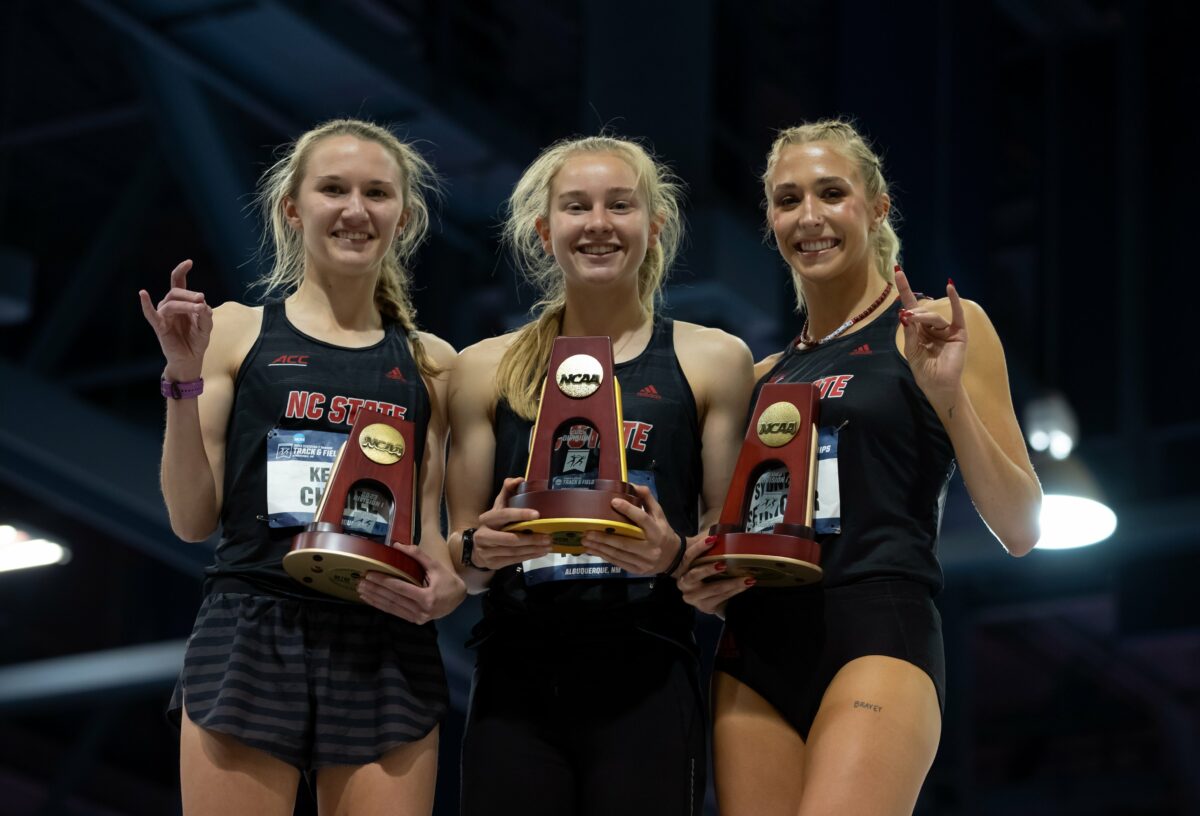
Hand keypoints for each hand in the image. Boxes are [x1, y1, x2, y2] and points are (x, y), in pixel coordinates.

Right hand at [138, 259, 212, 379]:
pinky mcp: (159, 326)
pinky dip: (146, 304)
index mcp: (182, 303)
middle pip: (176, 292)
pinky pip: (150, 314)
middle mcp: (171, 307)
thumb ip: (206, 317)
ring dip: (186, 304)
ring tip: (199, 308)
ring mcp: (164, 316)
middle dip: (190, 294)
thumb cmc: (197, 341)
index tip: (189, 262)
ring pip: (171, 303)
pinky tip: (142, 294)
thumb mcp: (206, 328)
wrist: (190, 359)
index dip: (181, 271)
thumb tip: (204, 306)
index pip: (178, 283)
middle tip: (202, 299)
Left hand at [357, 543, 465, 623]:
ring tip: (361, 591)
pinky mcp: (415, 620)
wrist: (458, 598)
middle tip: (360, 581)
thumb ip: (417, 555)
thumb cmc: (448, 580)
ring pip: (391, 608)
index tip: (369, 574)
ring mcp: (418, 618)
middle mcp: (421, 611)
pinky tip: (372, 600)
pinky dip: (382, 606)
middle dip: (375, 590)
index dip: (383, 581)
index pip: (400, 588)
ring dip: (375, 599)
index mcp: (427, 597)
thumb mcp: (435, 565)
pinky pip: (395, 612)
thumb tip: (397, 545)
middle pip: (393, 599)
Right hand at [469, 477, 552, 569]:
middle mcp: (484, 535)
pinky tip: (540, 552)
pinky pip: (513, 560)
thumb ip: (507, 492)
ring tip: (548, 545)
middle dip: (531, 538)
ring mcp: (487, 551)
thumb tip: (518, 480)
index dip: (520, 514)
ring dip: (533, 549)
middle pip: (510, 538)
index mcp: (487, 519)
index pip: (504, 515)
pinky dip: (529, 556)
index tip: (537, 514)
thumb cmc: (493, 524)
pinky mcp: (493, 563)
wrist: (477, 548)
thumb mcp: (498, 507)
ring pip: (513, 551)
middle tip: (548, 536)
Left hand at [581, 484, 676, 574]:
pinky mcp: (637, 570)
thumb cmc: (663, 532)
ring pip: (618, 554)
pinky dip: (604, 556)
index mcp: (657, 531)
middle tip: (588, 530)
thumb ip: (647, 499)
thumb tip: (632, 485)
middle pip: (625, 542)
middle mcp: (650, 548)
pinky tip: (592, 550)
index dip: (628, 510)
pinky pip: (618, 562)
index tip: (613, 501)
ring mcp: (643, 561)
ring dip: (600, 547)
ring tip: (585, 540)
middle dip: (604, 537)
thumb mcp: (659, 515)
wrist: (673, 558)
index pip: (642, 520)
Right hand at [676, 536, 753, 616]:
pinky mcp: (704, 607)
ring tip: (746, 578)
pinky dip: (734, 591)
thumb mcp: (705, 556)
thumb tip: (724, 526)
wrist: (704, 593)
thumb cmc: (705, 568)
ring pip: (712, 590)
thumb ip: (710, 542)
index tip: (713, 539)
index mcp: (682, 567)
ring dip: (731, 583)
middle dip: (709, 570)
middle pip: (695, 575)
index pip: (689, 555)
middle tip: (724, 564)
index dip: (699, 547)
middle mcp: (683, 583)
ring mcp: (692, 597)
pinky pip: (720, 599)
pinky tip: (744, 585)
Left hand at [895, 268, 967, 413]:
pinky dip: (955, 301)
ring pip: (934, 317)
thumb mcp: (912, 350)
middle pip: (922, 312)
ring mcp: (946, 329)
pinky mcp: (958, 334)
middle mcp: (932, 327)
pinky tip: (950, 287)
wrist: (938, 386)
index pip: (911, 306)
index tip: (897, 271)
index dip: (904, 289)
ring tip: (914, 319)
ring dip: (923, 317)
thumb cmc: (924, 370)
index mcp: (919, 330)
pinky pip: (957, 315)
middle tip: (906, 316)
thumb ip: (910, 332)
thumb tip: (904, 313)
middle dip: (913, 313)